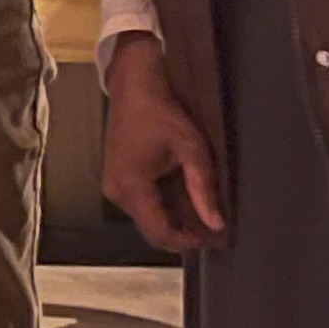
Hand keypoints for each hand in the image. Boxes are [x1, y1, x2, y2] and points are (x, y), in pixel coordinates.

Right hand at [96, 38, 226, 254]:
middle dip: (183, 233)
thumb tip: (216, 224)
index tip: (215, 237)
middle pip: (151, 230)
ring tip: (202, 211)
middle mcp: (116, 191)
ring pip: (146, 219)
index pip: (160, 233)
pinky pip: (141, 206)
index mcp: (131, 185)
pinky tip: (183, 197)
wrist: (133, 85)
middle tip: (213, 226)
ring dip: (174, 220)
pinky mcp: (115, 179)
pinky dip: (163, 208)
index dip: (189, 242)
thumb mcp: (191, 147)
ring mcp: (112, 186)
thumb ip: (203, 188)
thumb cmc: (161, 111)